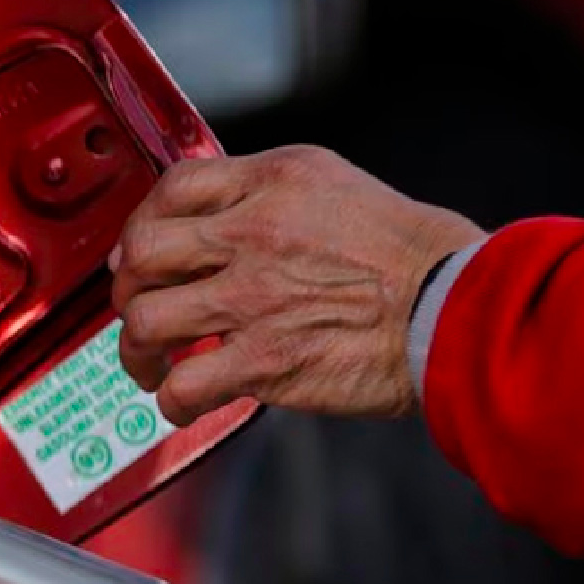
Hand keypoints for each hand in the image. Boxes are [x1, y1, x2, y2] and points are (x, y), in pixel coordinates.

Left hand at [110, 146, 482, 424]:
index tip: (141, 249)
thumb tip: (207, 222)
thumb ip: (267, 194)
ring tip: (151, 362)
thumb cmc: (408, 254)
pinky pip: (183, 384)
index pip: (174, 186)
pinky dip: (171, 400)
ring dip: (137, 350)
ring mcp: (254, 298)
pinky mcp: (265, 360)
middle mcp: (254, 233)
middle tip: (139, 307)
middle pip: (143, 253)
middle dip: (127, 287)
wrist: (455, 309)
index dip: (143, 221)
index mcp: (273, 182)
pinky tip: (183, 400)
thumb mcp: (335, 186)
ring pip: (147, 321)